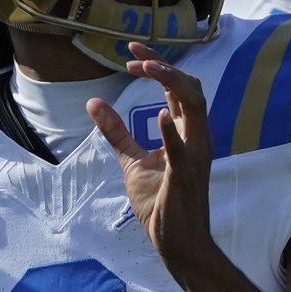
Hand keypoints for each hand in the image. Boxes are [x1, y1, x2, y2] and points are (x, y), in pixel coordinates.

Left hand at [87, 41, 220, 277]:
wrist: (175, 241)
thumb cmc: (160, 202)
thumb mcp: (131, 160)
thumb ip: (116, 131)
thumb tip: (94, 103)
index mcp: (185, 131)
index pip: (177, 86)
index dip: (157, 63)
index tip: (130, 50)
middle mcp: (196, 137)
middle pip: (190, 88)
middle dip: (165, 65)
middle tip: (133, 54)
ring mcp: (195, 155)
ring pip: (195, 107)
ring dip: (172, 83)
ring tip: (147, 67)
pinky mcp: (186, 177)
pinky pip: (183, 150)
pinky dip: (171, 131)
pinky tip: (158, 114)